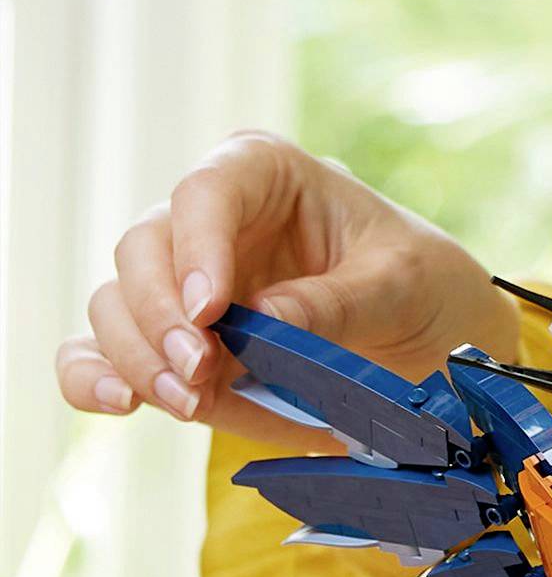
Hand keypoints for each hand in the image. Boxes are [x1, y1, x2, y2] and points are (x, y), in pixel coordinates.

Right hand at [55, 129, 518, 446]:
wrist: (429, 336)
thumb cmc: (420, 284)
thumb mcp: (401, 283)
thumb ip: (334, 301)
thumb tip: (261, 324)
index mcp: (266, 173)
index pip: (207, 191)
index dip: (197, 249)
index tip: (210, 311)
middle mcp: (209, 218)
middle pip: (144, 251)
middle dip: (163, 318)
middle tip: (202, 374)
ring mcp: (179, 278)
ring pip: (117, 306)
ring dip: (145, 360)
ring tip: (194, 403)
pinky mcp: (168, 337)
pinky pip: (101, 352)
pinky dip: (97, 378)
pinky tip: (122, 403)